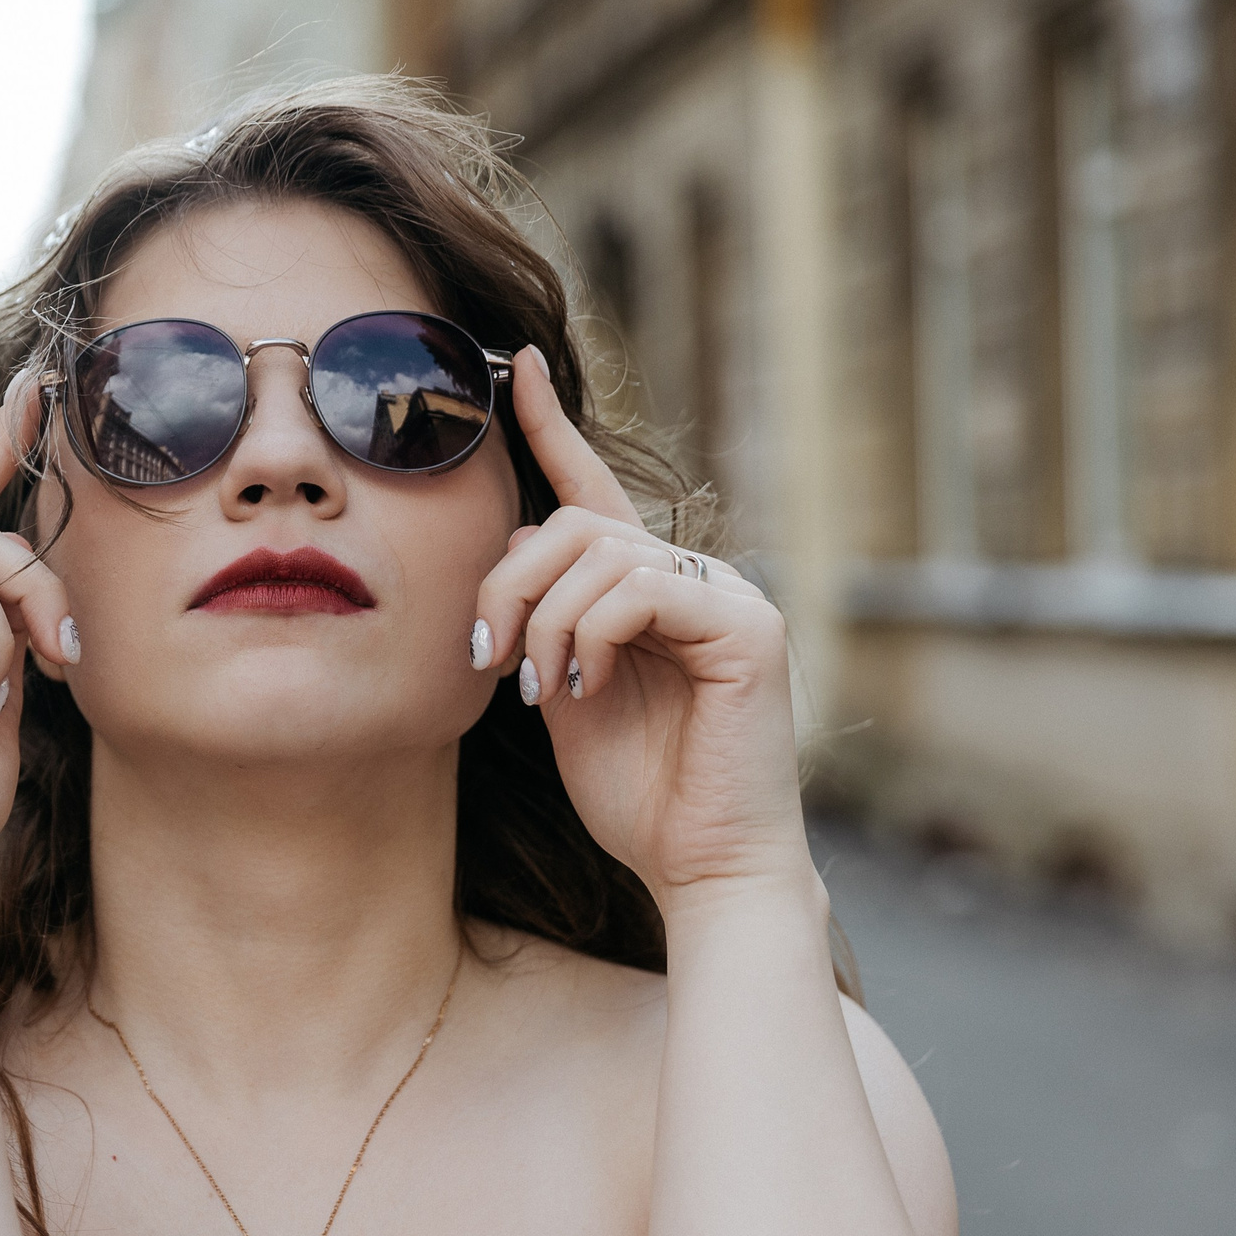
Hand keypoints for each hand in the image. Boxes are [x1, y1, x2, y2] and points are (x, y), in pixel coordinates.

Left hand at [470, 347, 807, 905]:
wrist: (700, 869)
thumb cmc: (636, 794)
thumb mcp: (562, 691)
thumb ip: (541, 620)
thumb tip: (509, 544)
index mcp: (645, 590)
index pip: (592, 490)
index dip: (550, 427)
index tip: (511, 366)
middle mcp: (692, 579)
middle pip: (572, 523)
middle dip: (509, 584)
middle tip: (487, 657)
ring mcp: (729, 597)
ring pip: (599, 554)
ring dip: (545, 622)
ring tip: (542, 688)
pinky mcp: (749, 628)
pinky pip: (641, 590)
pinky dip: (594, 635)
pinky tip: (588, 687)